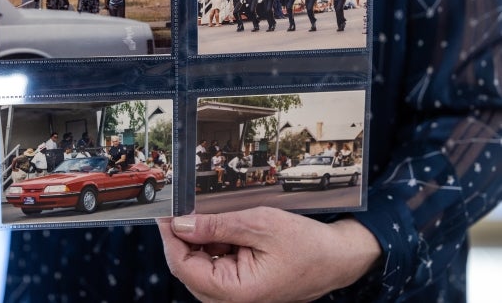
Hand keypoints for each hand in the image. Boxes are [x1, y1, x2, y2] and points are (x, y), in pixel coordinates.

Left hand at [157, 207, 380, 302]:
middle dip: (184, 237)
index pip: (183, 267)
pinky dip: (214, 243)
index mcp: (236, 291)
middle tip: (185, 208)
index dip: (170, 238)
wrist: (337, 257)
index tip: (165, 214)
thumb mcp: (259, 225)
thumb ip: (217, 225)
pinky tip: (226, 227)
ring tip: (217, 217)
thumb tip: (181, 223)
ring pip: (200, 264)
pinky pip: (215, 263)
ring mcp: (236, 292)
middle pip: (188, 267)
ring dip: (201, 239)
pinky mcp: (240, 283)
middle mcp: (232, 298)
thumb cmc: (307, 245)